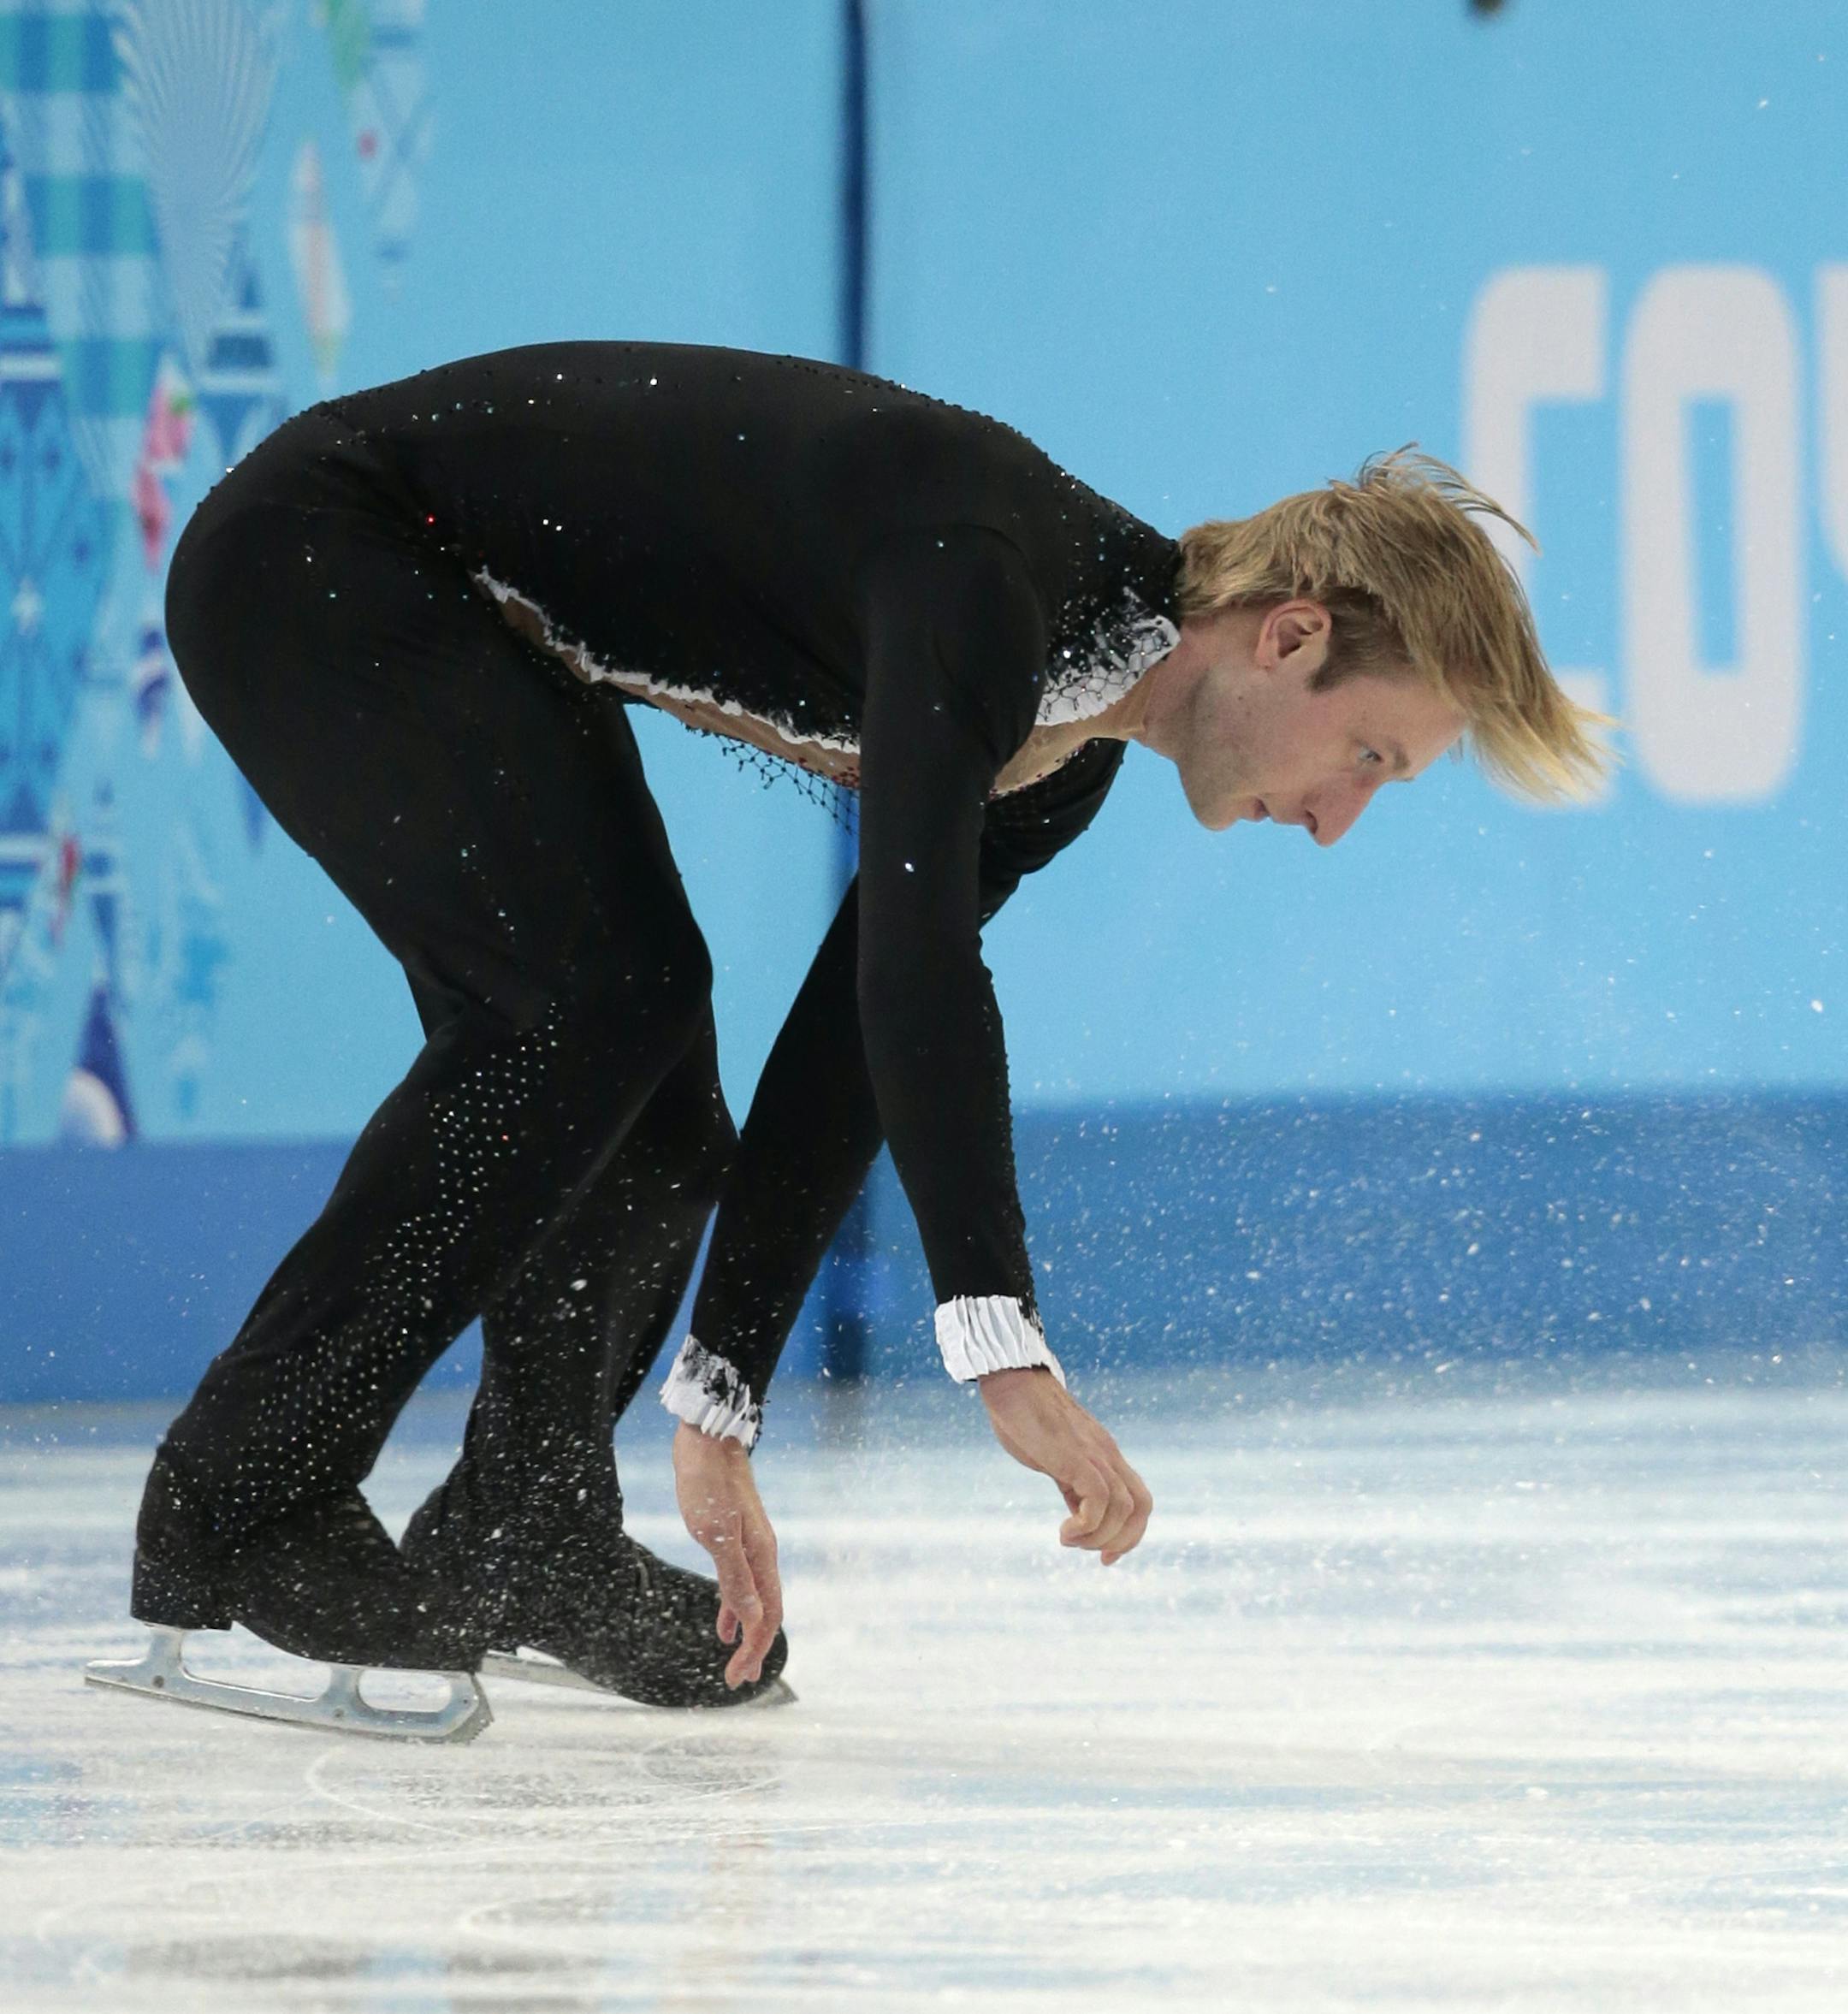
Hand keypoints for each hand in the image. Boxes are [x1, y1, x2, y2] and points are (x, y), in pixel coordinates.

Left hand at [672, 1422, 782, 1687]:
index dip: (756, 1649)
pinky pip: (740, 1582)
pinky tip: (723, 1622)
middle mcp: (761, 1553)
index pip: (767, 1615)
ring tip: (732, 1660)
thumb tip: (753, 1622)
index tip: (737, 1678)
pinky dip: (734, 1607)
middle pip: (765, 1612)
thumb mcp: (716, 1534)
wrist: (707, 1437)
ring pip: (754, 1599)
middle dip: (754, 1648)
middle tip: (736, 1680)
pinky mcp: (733, 1535)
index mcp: (761, 1555)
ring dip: (745, 1632)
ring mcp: (748, 1543)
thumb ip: (736, 1578)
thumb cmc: (708, 1482)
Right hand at [979, 1367, 1152, 1563]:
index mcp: (1104, 1455)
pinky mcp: (1075, 1456)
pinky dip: (1086, 1525)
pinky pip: (1099, 1498)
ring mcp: (1094, 1454)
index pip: (1139, 1500)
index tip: (1105, 1557)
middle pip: (1142, 1506)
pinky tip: (1063, 1531)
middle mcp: (1107, 1454)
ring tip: (1068, 1538)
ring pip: (1123, 1508)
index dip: (1130, 1534)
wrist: (1011, 1382)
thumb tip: (1078, 1516)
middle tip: (1093, 1554)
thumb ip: (1071, 1484)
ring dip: (1098, 1536)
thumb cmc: (1026, 1417)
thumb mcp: (1055, 1459)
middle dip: (1122, 1541)